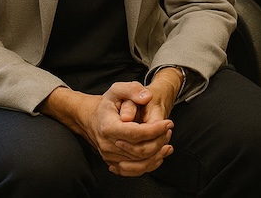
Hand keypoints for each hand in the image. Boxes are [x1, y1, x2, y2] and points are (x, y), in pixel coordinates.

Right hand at [40, 82, 172, 176]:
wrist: (92, 119)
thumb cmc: (107, 104)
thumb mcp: (117, 89)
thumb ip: (132, 89)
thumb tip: (146, 97)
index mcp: (108, 127)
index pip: (136, 134)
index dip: (155, 130)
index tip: (168, 123)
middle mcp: (108, 145)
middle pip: (139, 151)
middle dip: (159, 141)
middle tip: (168, 130)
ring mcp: (110, 157)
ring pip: (139, 164)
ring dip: (157, 154)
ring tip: (167, 142)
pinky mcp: (114, 164)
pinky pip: (134, 171)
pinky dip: (150, 165)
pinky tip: (159, 154)